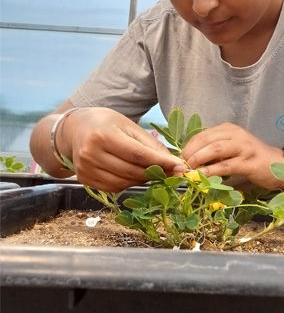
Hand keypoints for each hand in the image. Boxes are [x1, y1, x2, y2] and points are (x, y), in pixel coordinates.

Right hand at [62, 108, 187, 191]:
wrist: (74, 129)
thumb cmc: (106, 124)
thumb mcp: (130, 127)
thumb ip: (151, 145)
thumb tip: (174, 162)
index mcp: (104, 136)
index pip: (138, 155)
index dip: (161, 163)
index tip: (180, 167)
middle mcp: (91, 154)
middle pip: (131, 171)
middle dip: (156, 173)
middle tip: (172, 172)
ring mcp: (85, 169)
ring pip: (123, 182)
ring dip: (143, 180)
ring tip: (154, 173)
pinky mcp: (83, 179)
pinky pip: (113, 188)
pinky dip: (128, 184)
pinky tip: (135, 175)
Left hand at [181, 122, 283, 188]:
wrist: (279, 164)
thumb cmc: (253, 158)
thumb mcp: (232, 150)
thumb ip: (215, 152)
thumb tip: (191, 161)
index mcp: (229, 129)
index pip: (202, 135)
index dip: (187, 147)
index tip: (179, 160)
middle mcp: (236, 134)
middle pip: (205, 140)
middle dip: (189, 153)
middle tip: (180, 167)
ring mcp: (243, 147)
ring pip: (214, 149)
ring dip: (198, 160)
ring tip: (188, 170)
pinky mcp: (248, 162)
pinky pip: (225, 165)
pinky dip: (211, 171)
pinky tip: (201, 176)